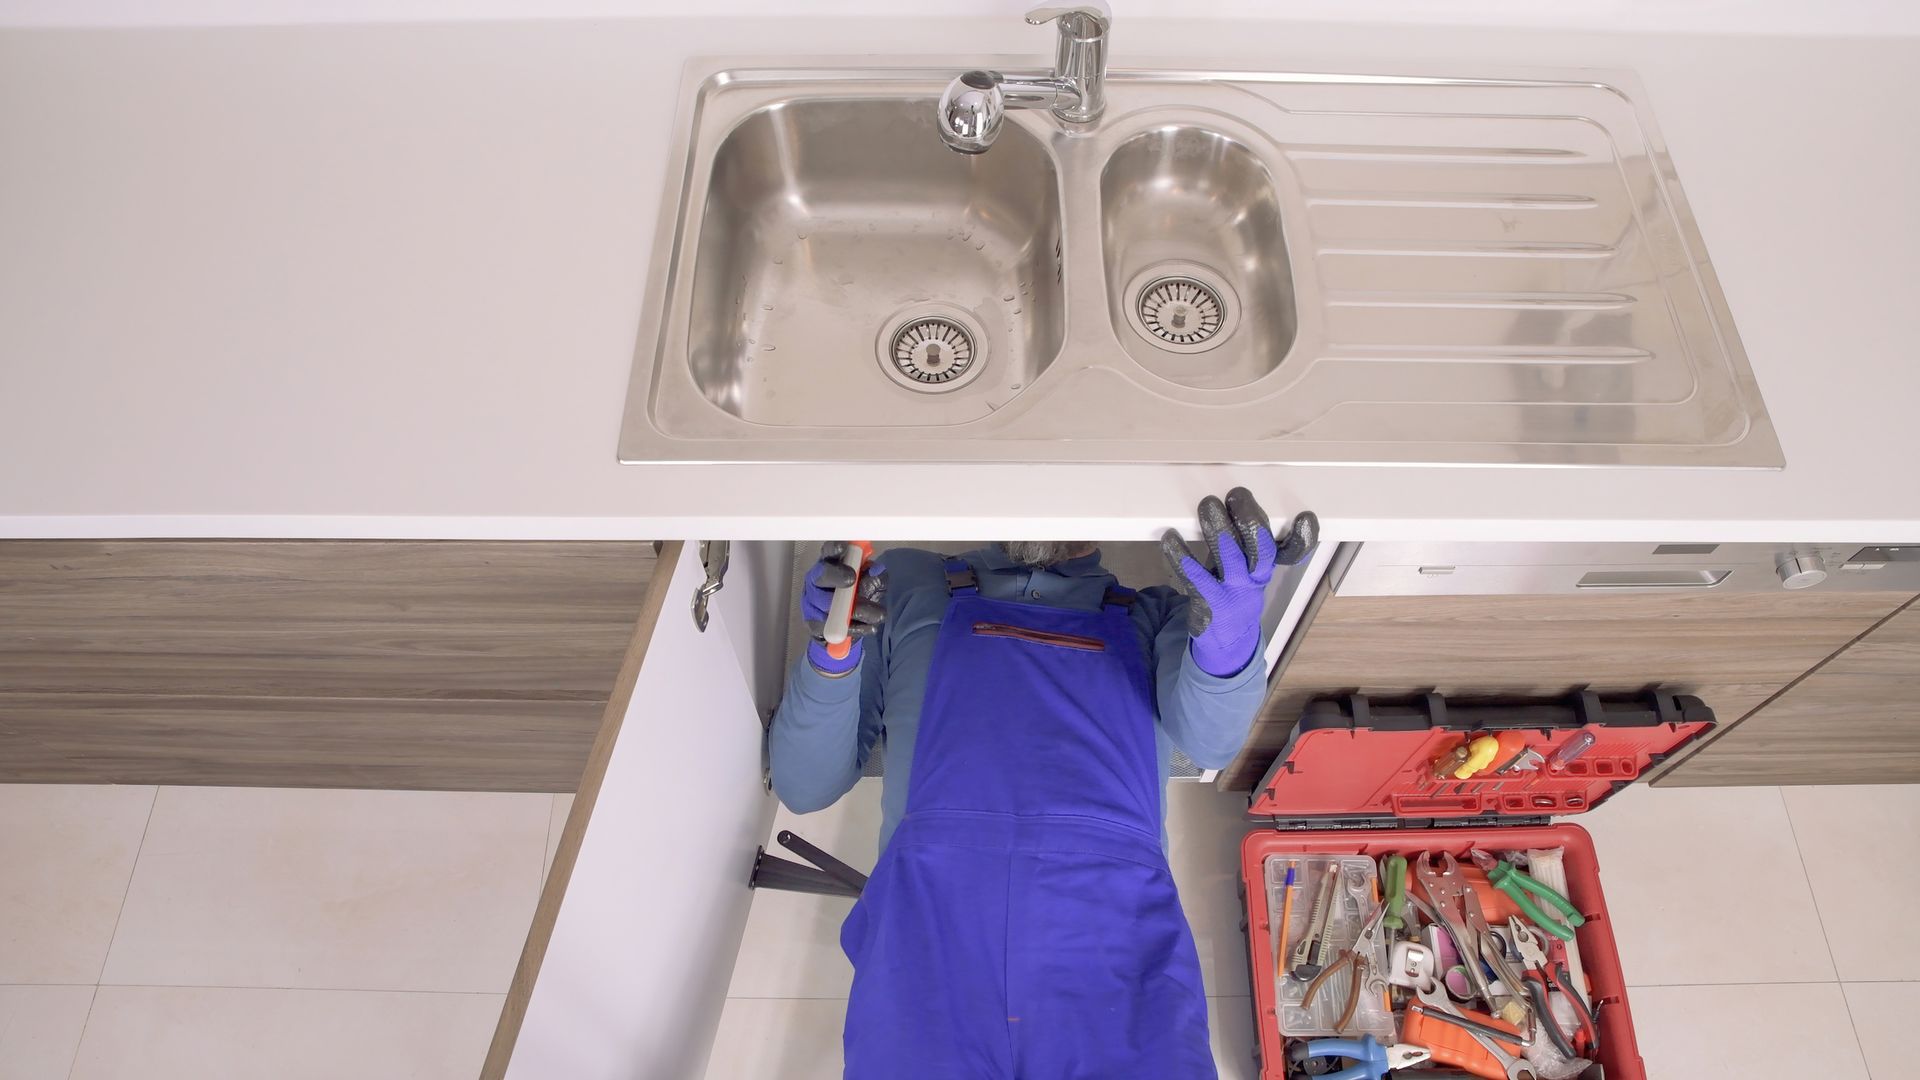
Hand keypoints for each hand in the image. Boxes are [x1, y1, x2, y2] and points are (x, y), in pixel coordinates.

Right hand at [801, 542, 887, 674]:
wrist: (847, 625)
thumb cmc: (857, 594)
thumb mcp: (871, 582)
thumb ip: (875, 576)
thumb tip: (877, 572)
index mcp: (830, 564)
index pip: (828, 552)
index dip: (834, 548)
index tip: (844, 547)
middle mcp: (817, 581)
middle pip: (821, 576)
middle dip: (836, 576)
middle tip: (852, 579)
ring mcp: (812, 604)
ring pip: (828, 606)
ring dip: (855, 610)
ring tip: (878, 614)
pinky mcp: (814, 626)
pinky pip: (832, 629)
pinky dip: (855, 628)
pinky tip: (869, 627)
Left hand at [1160, 489, 1317, 676]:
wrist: (1227, 641)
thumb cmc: (1236, 592)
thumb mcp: (1249, 569)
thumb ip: (1248, 542)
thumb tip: (1237, 502)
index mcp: (1266, 568)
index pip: (1292, 553)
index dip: (1302, 537)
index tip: (1305, 516)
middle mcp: (1253, 579)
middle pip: (1262, 550)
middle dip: (1251, 520)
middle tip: (1238, 495)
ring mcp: (1232, 592)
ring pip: (1230, 558)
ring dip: (1219, 530)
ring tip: (1209, 505)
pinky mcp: (1208, 602)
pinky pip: (1194, 576)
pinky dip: (1180, 555)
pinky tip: (1170, 537)